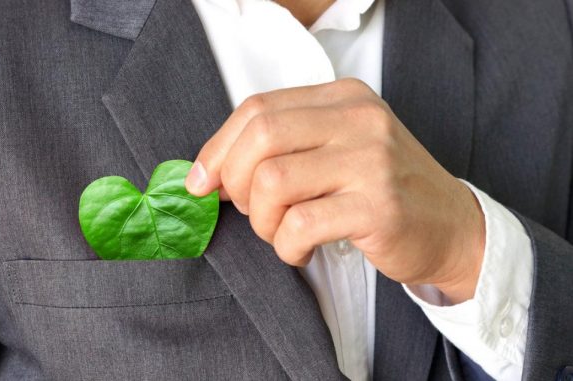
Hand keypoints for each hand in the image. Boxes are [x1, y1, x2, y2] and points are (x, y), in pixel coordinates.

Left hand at [185, 79, 485, 303]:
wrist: (453, 226)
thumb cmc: (383, 190)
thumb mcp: (336, 151)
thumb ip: (281, 149)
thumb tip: (210, 173)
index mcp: (342, 98)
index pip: (258, 109)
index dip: (218, 148)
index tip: (203, 181)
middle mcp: (358, 119)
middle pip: (260, 137)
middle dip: (236, 183)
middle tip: (251, 210)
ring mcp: (371, 160)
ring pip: (273, 182)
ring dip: (262, 221)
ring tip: (280, 233)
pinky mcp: (378, 206)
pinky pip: (300, 225)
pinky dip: (286, 246)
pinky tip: (301, 250)